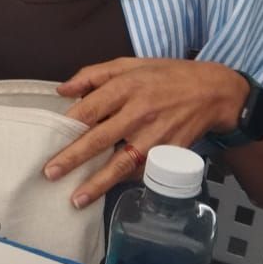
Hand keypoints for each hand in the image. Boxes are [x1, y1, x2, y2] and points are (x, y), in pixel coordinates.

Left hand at [44, 58, 249, 208]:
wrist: (214, 92)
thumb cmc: (167, 76)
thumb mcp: (130, 64)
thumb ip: (93, 75)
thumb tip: (62, 90)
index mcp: (126, 87)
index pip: (90, 108)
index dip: (68, 125)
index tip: (49, 139)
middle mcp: (139, 112)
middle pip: (100, 138)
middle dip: (73, 158)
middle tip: (50, 173)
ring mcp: (155, 135)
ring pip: (121, 162)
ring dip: (98, 183)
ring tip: (77, 199)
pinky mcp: (169, 152)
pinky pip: (143, 170)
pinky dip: (125, 182)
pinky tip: (107, 192)